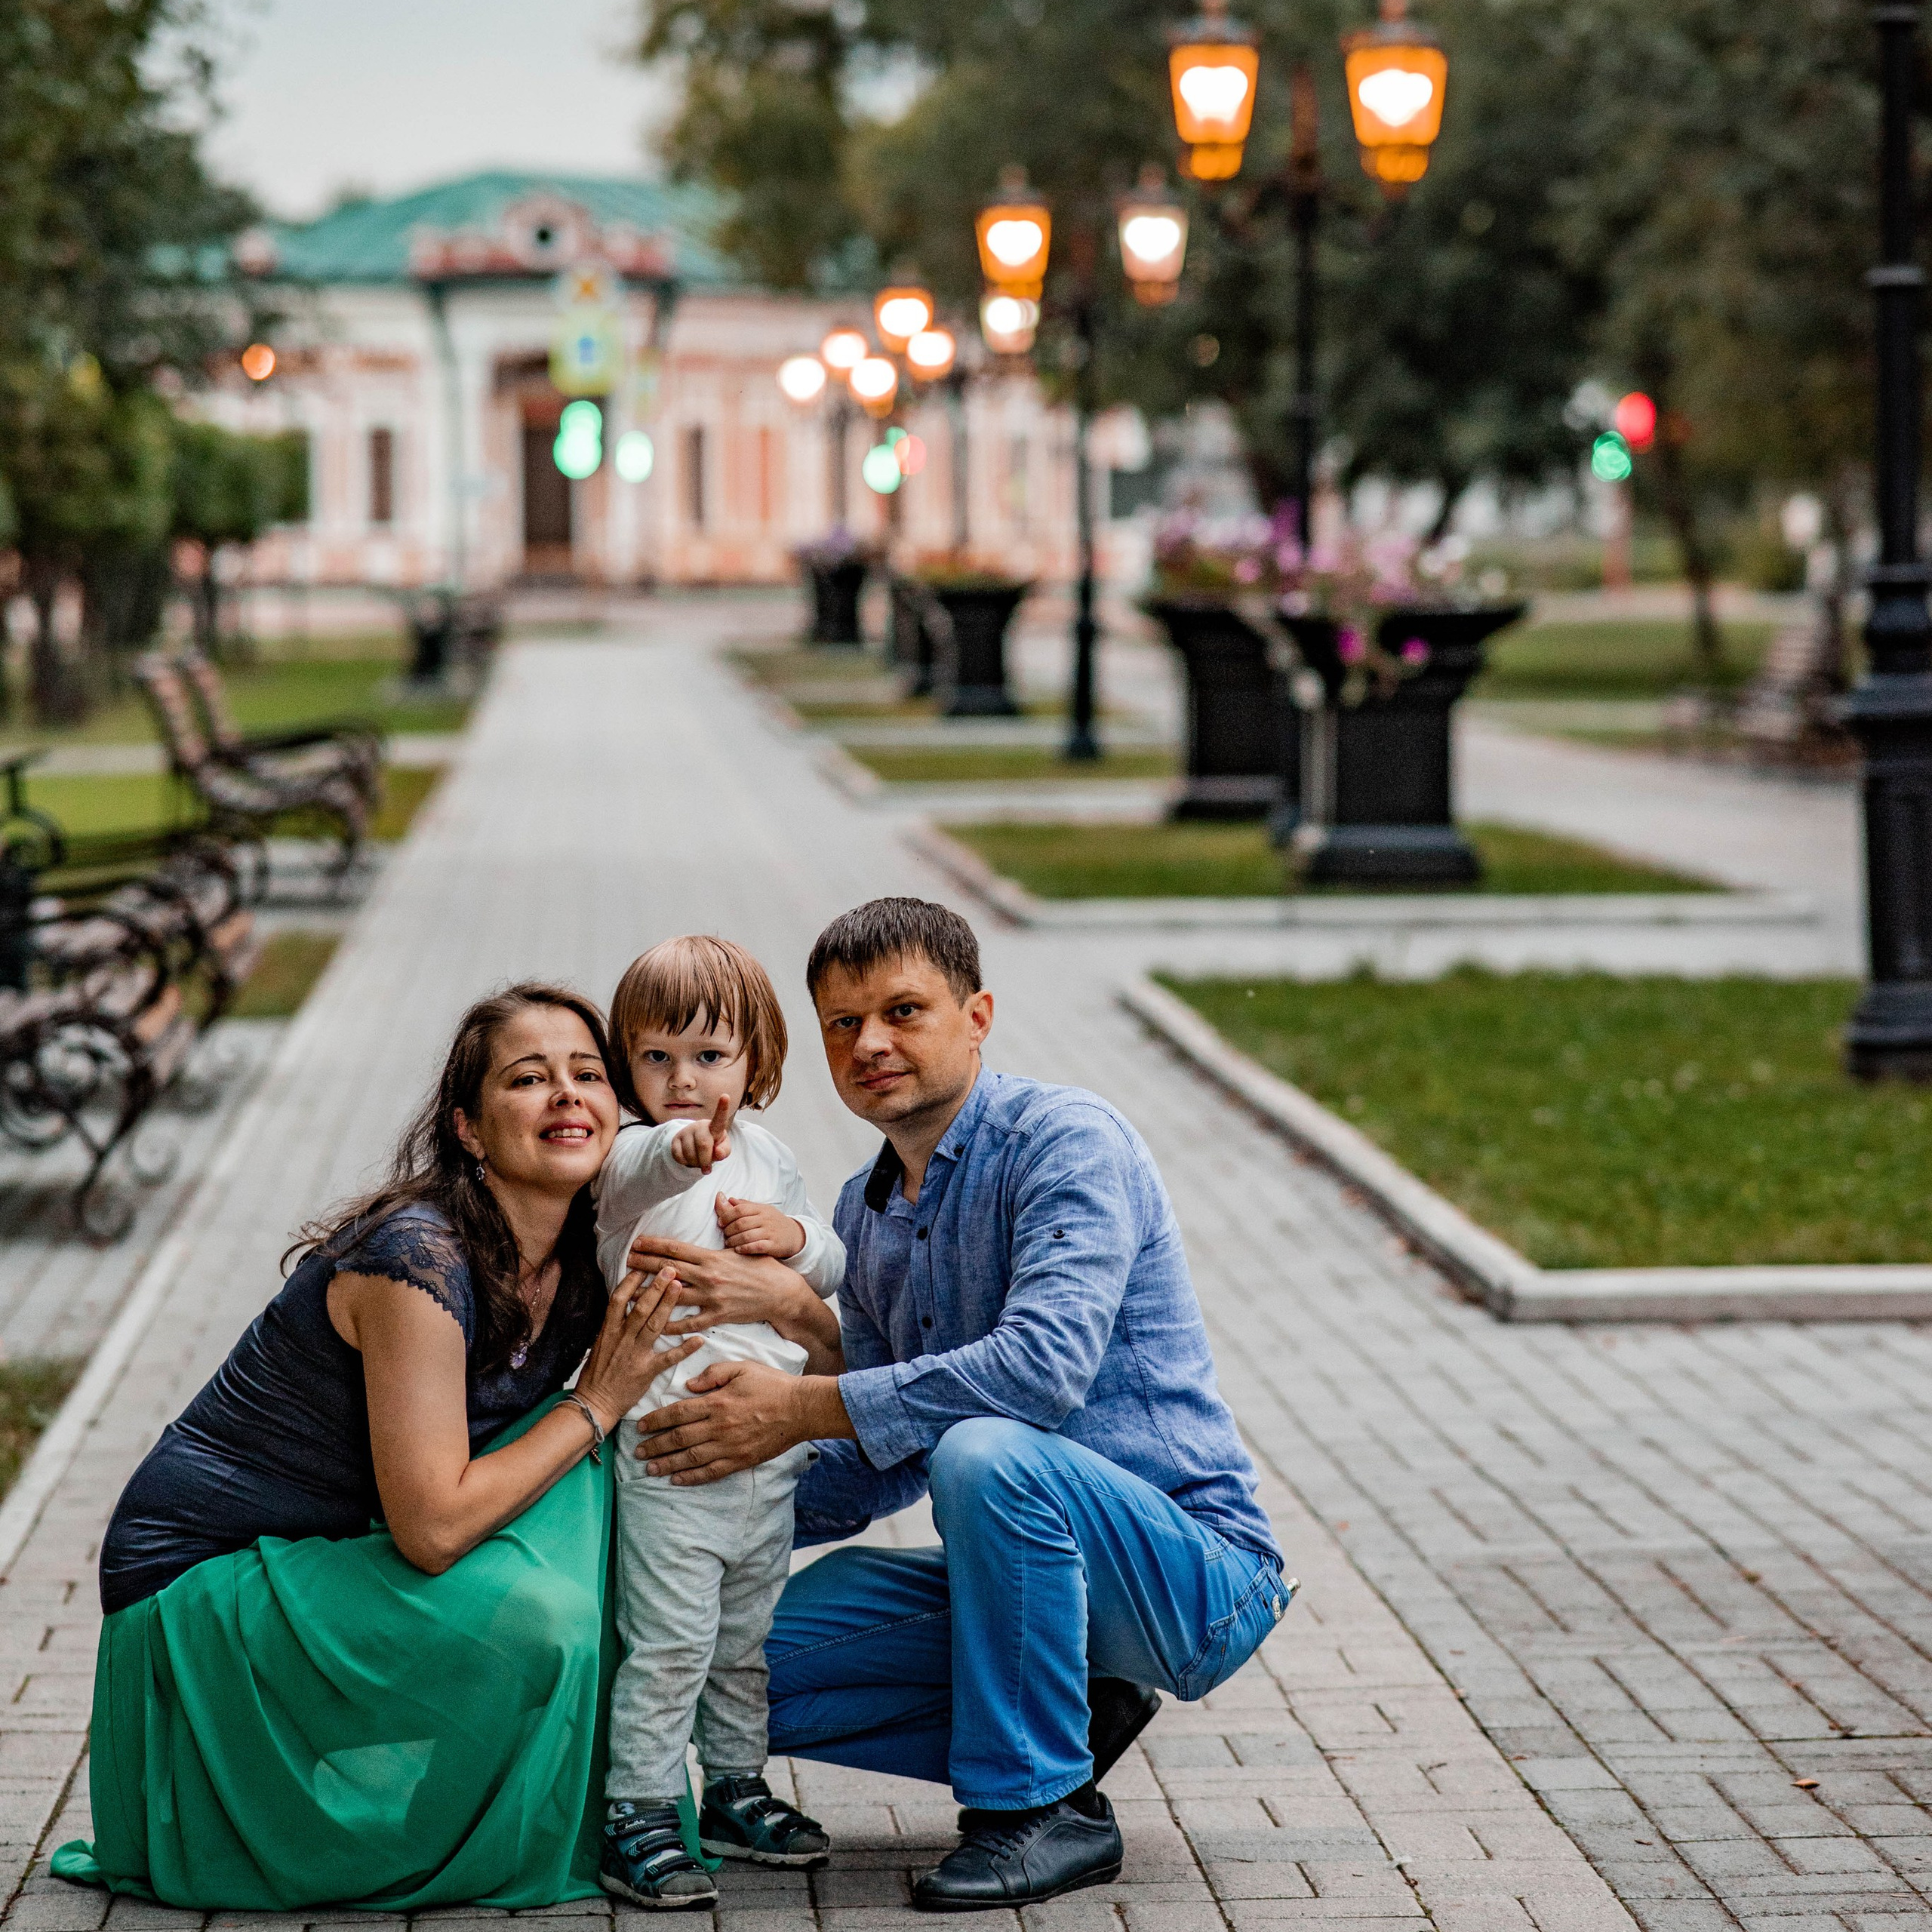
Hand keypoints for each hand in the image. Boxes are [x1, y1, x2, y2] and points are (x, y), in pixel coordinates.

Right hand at [574, 1265, 700, 1431]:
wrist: (595, 1402)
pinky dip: (684, 1349)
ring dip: (668, 1305)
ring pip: (654, 1325)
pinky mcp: (647, 1371)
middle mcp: (622, 1339)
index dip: (630, 1282)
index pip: (618, 1300)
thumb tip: (622, 1302)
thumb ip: (613, 1324)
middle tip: (669, 1269)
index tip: (643, 1266)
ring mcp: (635, 1354)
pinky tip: (699, 1339)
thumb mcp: (600, 1343)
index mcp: (608, 1331)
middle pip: (640, 1307)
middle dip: (655, 1287)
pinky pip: (668, 1358)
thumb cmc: (597, 1373)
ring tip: (680, 1287)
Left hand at [626, 1234, 810, 1333]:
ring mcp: (712, 1298)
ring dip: (650, 1294)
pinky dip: (671, 1324)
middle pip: (669, 1270)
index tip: (637, 1242)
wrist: (782, 1294)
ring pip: (673, 1296)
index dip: (654, 1245)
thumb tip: (721, 1198)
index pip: (677, 1249)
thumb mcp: (745, 1243)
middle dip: (645, 1265)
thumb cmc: (764, 1267)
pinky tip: (655, 1323)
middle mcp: (709, 1277)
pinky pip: (689, 1322)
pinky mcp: (717, 1316)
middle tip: (626, 1261)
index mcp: (713, 1258)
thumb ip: (729, 1222)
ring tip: (630, 1293)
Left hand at [634, 1361, 847, 1482]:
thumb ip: (713, 1373)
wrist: (800, 1409)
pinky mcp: (740, 1460)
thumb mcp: (743, 1367)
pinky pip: (711, 1472)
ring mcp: (729, 1447)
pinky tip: (677, 1480)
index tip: (642, 1426)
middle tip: (638, 1451)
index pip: (678, 1413)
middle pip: (679, 1438)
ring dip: (667, 1464)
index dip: (657, 1420)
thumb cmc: (772, 1385)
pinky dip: (692, 1478)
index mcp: (717, 1402)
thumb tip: (689, 1385)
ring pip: (690, 1458)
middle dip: (655, 1445)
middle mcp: (719, 1427)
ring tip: (650, 1469)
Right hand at [670, 1097, 732, 1173]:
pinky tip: (689, 1159)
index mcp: (714, 1127)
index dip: (722, 1108)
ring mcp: (686, 1132)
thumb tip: (717, 1153)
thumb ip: (724, 1151)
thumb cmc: (713, 1145)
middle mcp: (699, 1126)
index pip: (719, 1118)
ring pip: (690, 1153)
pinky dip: (686, 1163)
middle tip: (707, 1169)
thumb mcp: (722, 1148)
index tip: (725, 1096)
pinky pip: (679, 1156)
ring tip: (698, 1160)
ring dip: (695, 1163)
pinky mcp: (675, 1140)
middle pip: (703, 1144)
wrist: (694, 1145)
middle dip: (705, 1160)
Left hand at [717, 1195, 805, 1259]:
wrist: (795, 1235)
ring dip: (734, 1240)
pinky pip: (756, 1246)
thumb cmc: (774, 1222)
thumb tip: (727, 1198)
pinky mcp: (774, 1245)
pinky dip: (745, 1248)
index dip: (726, 1216)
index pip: (740, 1209)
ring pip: (747, 1236)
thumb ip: (745, 1205)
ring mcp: (770, 1232)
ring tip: (728, 1243)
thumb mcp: (762, 1210)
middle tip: (724, 1235)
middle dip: (728, 1230)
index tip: (720, 1223)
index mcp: (761, 1209)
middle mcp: (765, 1219)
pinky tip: (738, 1250)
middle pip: (741, 1223)